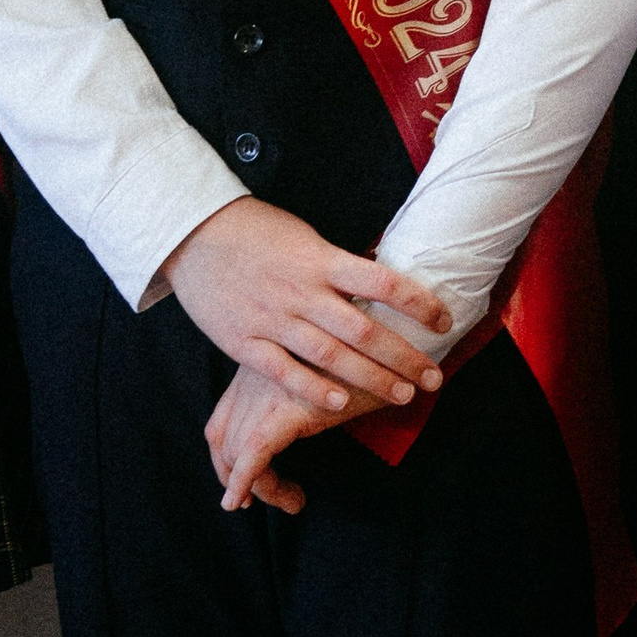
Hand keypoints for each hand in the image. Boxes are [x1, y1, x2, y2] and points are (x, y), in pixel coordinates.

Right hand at [163, 197, 450, 412]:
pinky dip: (312, 388)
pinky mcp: (245, 341)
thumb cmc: (254, 232)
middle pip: (364, 330)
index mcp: (321, 260)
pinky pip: (284, 370)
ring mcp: (273, 318)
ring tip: (401, 394)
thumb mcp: (304, 238)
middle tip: (433, 376)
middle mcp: (302, 291)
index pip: (382, 282)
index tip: (444, 319)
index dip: (418, 302)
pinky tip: (338, 403)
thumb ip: (337, 266)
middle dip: (404, 356)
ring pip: (331, 356)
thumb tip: (379, 281)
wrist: (192, 233)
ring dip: (370, 379)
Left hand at [204, 364, 397, 514]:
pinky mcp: (287, 410)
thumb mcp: (326, 370)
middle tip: (256, 501)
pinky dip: (245, 482)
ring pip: (237, 452)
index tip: (243, 480)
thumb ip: (306, 391)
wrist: (394, 336)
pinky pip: (254, 454)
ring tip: (292, 501)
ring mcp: (267, 393)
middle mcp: (253, 378)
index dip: (226, 456)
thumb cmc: (368, 354)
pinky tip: (247, 501)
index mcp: (259, 367)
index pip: (222, 420)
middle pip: (221, 439)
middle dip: (233, 477)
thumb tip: (305, 424)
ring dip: (257, 487)